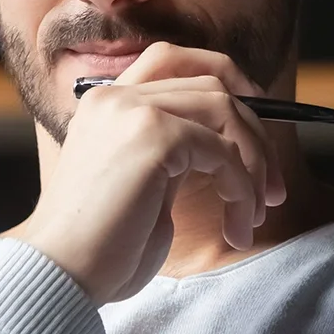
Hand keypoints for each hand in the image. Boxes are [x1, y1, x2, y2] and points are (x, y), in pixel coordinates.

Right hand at [6, 43, 286, 304]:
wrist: (61, 272)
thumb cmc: (98, 247)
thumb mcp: (139, 184)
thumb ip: (171, 154)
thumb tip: (228, 148)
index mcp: (104, 103)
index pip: (172, 60)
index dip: (226, 80)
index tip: (256, 126)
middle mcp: (115, 96)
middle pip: (211, 80)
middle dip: (256, 132)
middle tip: (272, 188)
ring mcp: (132, 110)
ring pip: (225, 109)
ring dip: (255, 163)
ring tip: (253, 212)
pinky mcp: (153, 135)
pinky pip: (224, 151)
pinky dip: (242, 188)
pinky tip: (236, 225)